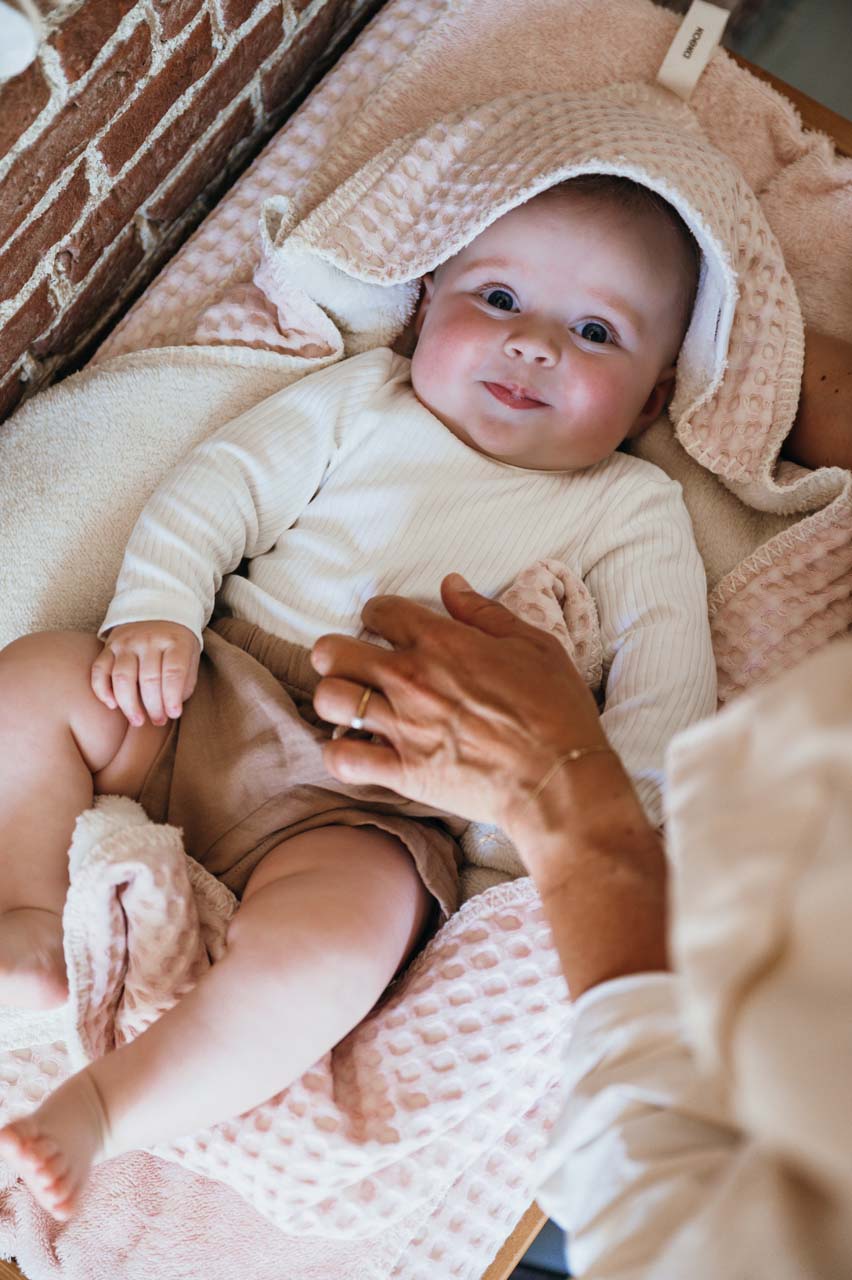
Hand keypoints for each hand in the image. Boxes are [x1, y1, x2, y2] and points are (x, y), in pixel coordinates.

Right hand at [91, 621, 199, 726]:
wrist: (157, 611)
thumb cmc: (176, 644)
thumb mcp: (190, 656)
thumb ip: (185, 681)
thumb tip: (171, 708)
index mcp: (175, 641)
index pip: (173, 672)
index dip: (172, 697)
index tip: (174, 714)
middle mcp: (149, 640)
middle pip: (148, 679)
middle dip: (153, 707)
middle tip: (158, 721)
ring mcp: (126, 643)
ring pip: (122, 677)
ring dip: (129, 705)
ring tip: (138, 721)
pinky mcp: (108, 647)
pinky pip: (99, 670)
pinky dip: (102, 690)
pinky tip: (113, 705)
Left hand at [311, 573, 609, 834]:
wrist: (559, 779)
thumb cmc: (556, 710)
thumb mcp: (534, 644)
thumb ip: (484, 612)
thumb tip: (450, 584)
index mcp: (441, 642)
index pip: (380, 611)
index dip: (378, 615)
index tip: (385, 627)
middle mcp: (411, 679)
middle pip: (333, 652)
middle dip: (337, 654)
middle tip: (355, 666)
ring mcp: (402, 727)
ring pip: (329, 700)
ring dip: (337, 700)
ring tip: (353, 707)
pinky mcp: (402, 772)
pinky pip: (342, 760)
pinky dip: (341, 755)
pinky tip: (357, 750)